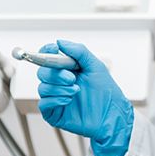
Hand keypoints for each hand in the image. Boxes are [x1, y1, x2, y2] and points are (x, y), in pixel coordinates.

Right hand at [37, 40, 133, 155]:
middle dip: (56, 74)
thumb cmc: (105, 91)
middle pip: (42, 72)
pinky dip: (56, 99)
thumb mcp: (95, 66)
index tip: (53, 49)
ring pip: (43, 87)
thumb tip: (60, 42)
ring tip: (76, 90)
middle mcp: (59, 82)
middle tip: (72, 78)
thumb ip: (79, 52)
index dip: (47, 52)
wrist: (112, 114)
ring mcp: (56, 97)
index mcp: (67, 69)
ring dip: (59, 87)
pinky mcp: (54, 112)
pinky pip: (44, 103)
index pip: (48, 57)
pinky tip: (69, 100)